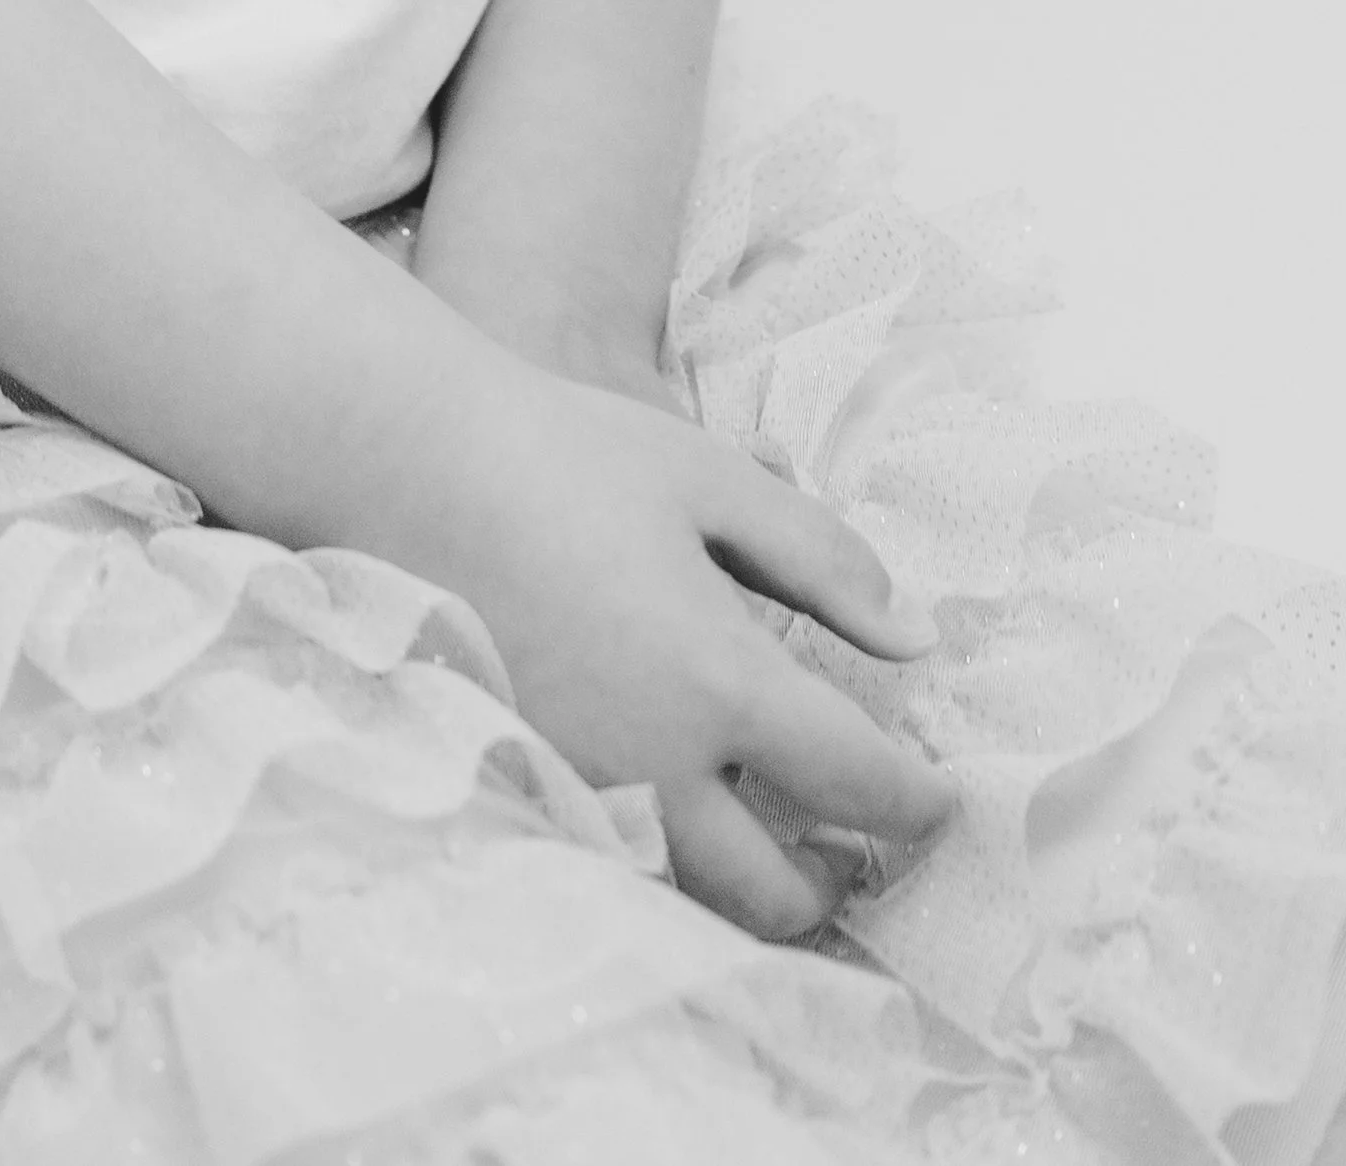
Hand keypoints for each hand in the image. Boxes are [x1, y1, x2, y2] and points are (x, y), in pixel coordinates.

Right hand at [424, 357, 951, 942]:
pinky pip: (616, 855)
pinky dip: (666, 856)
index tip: (942, 803)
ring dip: (748, 883)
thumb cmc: (565, 452)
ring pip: (690, 892)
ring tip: (772, 832)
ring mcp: (577, 784)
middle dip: (832, 882)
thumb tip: (917, 640)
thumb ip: (827, 564)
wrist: (403, 459)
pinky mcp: (521, 780)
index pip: (855, 785)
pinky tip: (674, 799)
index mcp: (720, 685)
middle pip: (776, 893)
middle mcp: (652, 764)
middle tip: (854, 846)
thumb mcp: (716, 482)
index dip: (917, 805)